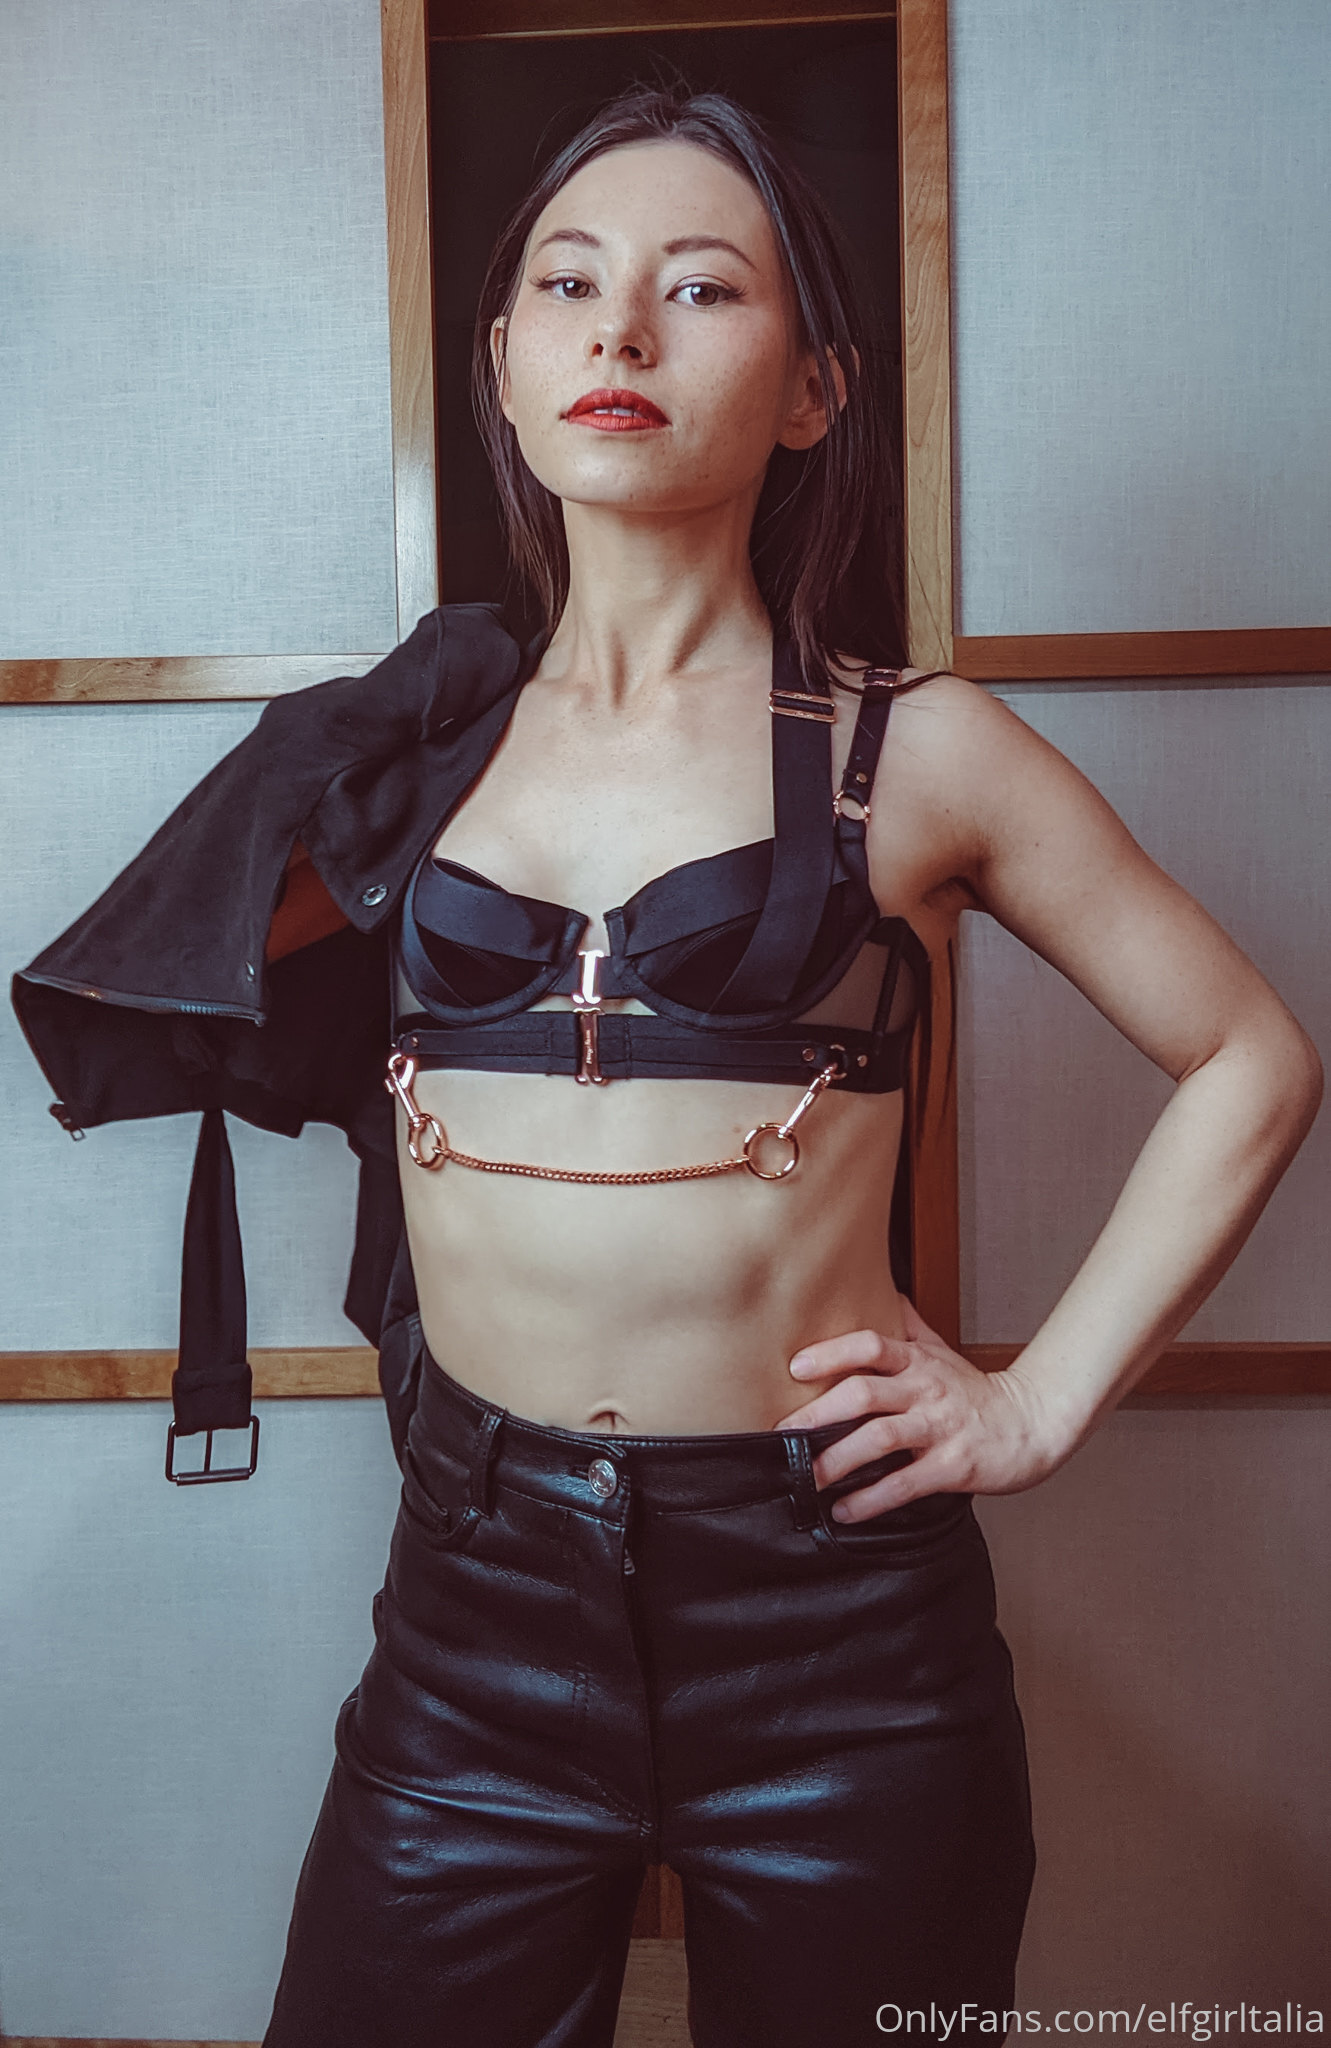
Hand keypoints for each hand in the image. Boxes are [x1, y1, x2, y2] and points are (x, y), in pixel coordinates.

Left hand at [771, 1300, 1062, 1520]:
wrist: (1033, 1424)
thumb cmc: (977, 1392)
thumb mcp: (942, 1353)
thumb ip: (910, 1326)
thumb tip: (884, 1293)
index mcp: (918, 1362)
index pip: (870, 1345)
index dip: (832, 1353)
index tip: (795, 1367)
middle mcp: (925, 1390)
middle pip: (864, 1392)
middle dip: (817, 1414)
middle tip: (781, 1436)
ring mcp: (939, 1428)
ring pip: (879, 1438)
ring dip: (836, 1460)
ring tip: (806, 1478)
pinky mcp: (953, 1466)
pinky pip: (904, 1483)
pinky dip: (871, 1499)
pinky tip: (845, 1511)